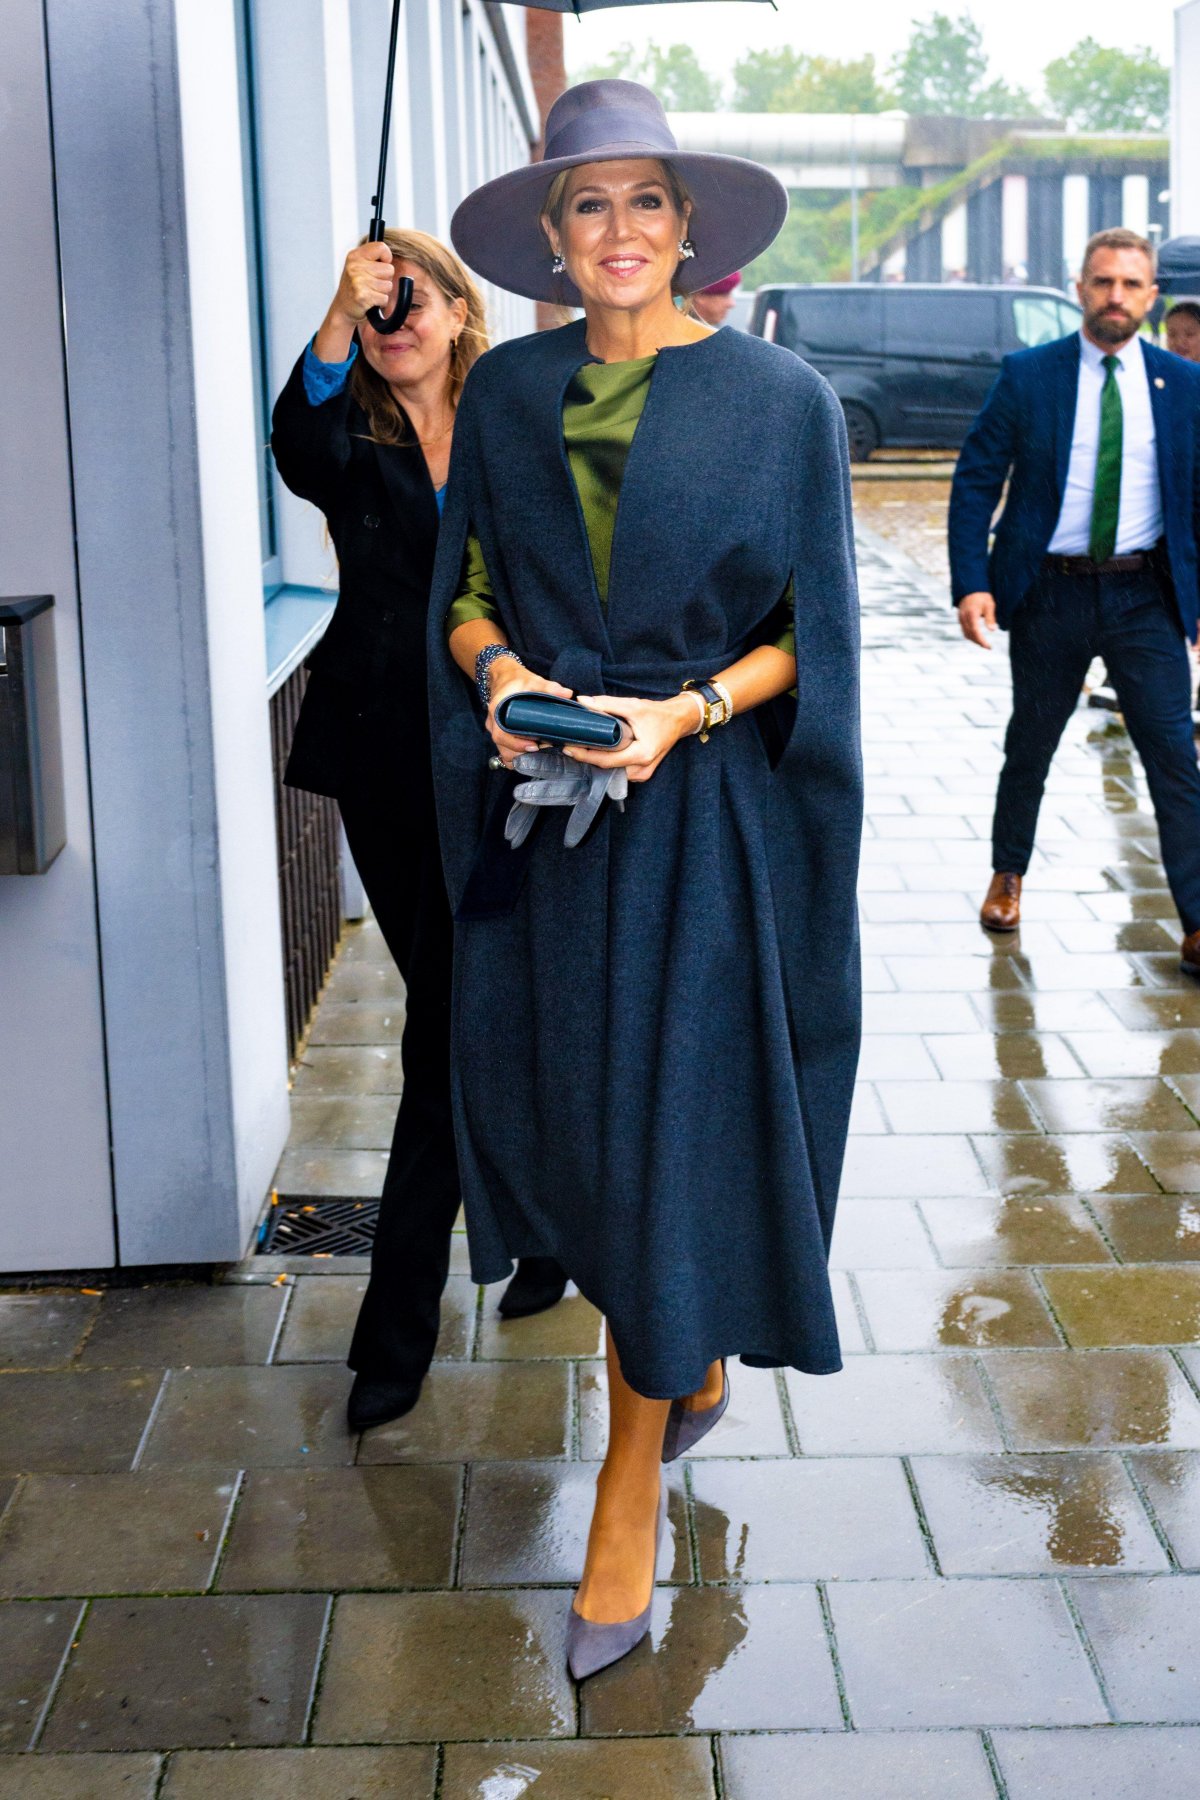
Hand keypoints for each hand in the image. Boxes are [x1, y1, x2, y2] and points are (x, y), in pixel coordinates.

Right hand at [330, 242, 395, 327]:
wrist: (342, 309)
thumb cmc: (354, 288)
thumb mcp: (359, 266)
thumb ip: (373, 258)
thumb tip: (391, 257)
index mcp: (355, 256)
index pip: (381, 247)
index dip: (387, 257)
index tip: (381, 265)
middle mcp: (355, 267)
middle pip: (389, 269)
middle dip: (385, 279)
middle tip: (372, 284)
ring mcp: (358, 281)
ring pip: (388, 285)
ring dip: (382, 292)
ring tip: (370, 292)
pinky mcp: (363, 296)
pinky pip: (385, 298)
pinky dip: (381, 302)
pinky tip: (370, 301)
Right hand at [486, 660, 573, 765]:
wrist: (504, 677)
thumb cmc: (517, 680)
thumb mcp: (532, 680)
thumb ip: (548, 687)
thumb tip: (567, 693)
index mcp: (497, 711)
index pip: (500, 735)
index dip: (515, 744)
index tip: (534, 746)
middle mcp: (493, 724)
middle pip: (503, 748)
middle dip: (522, 754)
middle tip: (542, 750)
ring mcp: (496, 730)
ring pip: (504, 752)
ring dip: (521, 756)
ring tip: (539, 752)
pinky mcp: (502, 734)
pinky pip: (507, 750)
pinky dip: (518, 755)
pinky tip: (533, 752)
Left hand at [560, 693, 697, 784]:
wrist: (678, 721)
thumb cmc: (658, 714)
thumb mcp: (633, 706)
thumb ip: (607, 704)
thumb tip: (583, 702)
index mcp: (642, 754)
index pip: (606, 760)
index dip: (585, 755)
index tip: (569, 747)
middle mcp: (642, 769)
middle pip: (607, 767)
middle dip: (588, 758)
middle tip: (570, 745)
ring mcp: (643, 774)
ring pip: (613, 771)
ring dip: (597, 760)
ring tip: (580, 747)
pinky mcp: (642, 773)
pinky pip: (620, 770)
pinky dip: (608, 761)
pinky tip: (598, 751)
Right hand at [958, 591, 996, 648]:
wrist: (971, 588)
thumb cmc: (982, 596)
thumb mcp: (989, 605)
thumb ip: (990, 618)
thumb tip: (992, 630)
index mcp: (972, 614)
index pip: (976, 632)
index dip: (982, 641)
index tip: (989, 646)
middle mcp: (964, 617)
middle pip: (970, 635)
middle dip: (979, 642)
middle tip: (988, 647)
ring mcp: (961, 618)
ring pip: (966, 634)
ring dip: (974, 640)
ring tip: (983, 643)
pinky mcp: (960, 619)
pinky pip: (964, 630)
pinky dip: (970, 635)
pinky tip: (977, 637)